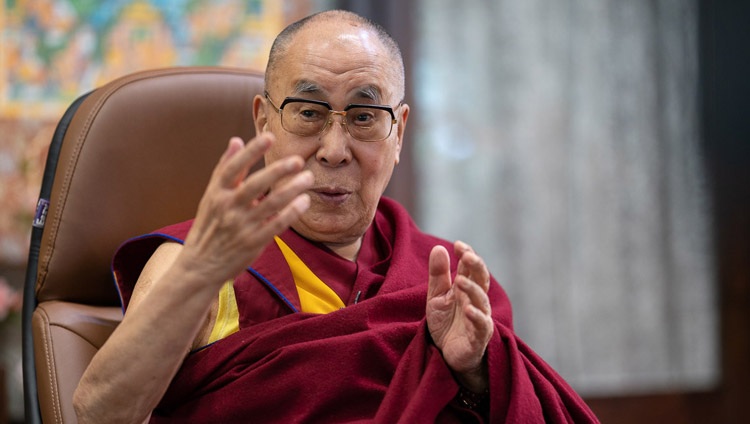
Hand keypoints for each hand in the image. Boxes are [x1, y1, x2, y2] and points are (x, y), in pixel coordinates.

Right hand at [180, 133, 312, 283]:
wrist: (200, 266)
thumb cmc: (209, 227)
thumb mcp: (210, 196)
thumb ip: (225, 169)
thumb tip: (236, 140)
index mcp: (216, 193)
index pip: (233, 168)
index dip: (251, 152)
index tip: (269, 137)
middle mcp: (228, 208)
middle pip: (254, 185)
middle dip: (277, 171)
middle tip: (298, 160)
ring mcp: (241, 226)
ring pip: (270, 204)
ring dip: (290, 190)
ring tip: (308, 177)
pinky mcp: (253, 242)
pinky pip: (276, 225)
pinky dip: (290, 213)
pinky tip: (304, 201)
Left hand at [426, 241, 492, 391]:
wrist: (447, 356)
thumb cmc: (446, 324)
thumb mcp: (436, 296)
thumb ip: (438, 274)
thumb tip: (439, 247)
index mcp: (467, 289)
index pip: (471, 268)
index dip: (468, 255)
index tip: (458, 244)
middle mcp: (476, 301)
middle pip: (481, 280)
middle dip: (476, 266)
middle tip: (467, 255)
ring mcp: (479, 319)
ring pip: (481, 301)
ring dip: (472, 290)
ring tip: (460, 281)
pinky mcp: (478, 338)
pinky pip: (481, 326)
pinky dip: (476, 317)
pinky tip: (468, 309)